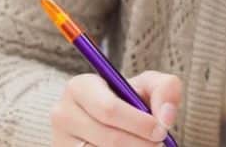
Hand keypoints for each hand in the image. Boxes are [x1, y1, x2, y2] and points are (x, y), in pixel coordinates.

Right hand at [51, 70, 182, 145]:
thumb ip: (165, 89)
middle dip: (141, 143)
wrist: (111, 120)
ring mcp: (60, 141)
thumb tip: (166, 117)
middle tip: (160, 143)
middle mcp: (63, 114)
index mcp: (80, 87)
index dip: (139, 123)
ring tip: (146, 146)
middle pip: (109, 137)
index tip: (161, 130)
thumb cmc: (130, 99)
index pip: (109, 109)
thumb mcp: (148, 85)